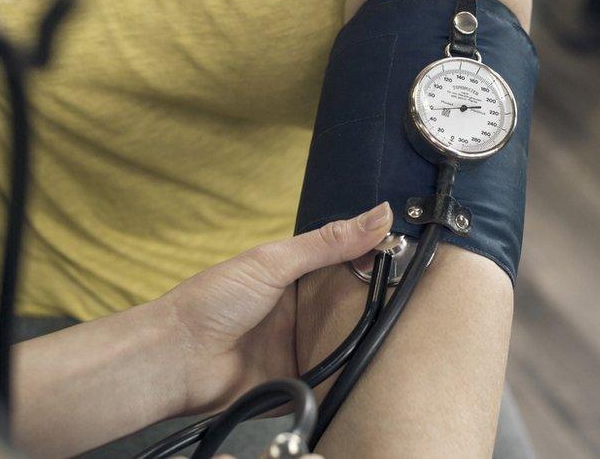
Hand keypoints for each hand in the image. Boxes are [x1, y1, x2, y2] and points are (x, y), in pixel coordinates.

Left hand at [160, 202, 392, 413]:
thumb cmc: (211, 302)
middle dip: (382, 305)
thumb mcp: (273, 261)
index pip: (347, 265)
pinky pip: (336, 380)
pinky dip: (352, 376)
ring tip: (410, 335)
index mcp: (294, 277)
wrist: (177, 359)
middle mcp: (301, 312)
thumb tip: (377, 215)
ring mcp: (302, 348)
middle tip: (422, 301)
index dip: (377, 261)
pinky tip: (378, 370)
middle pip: (355, 307)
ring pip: (351, 344)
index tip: (413, 257)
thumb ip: (327, 242)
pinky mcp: (301, 383)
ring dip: (370, 342)